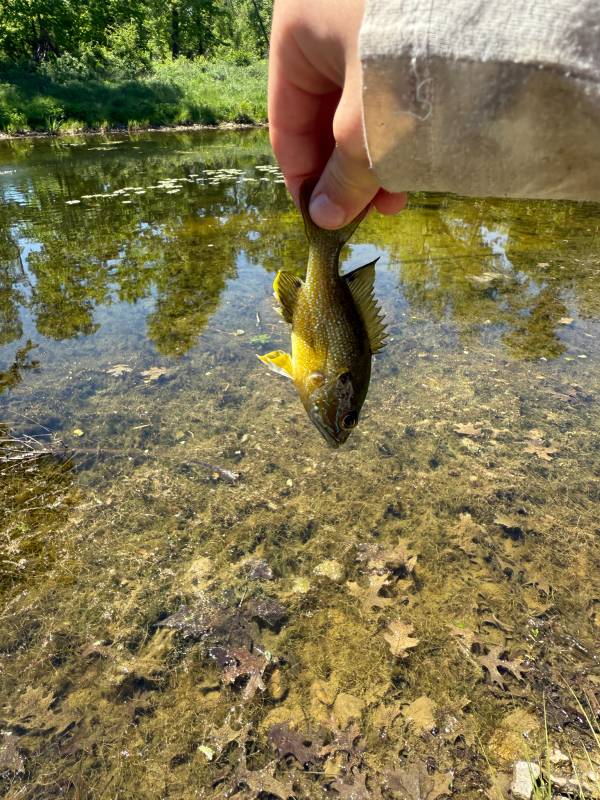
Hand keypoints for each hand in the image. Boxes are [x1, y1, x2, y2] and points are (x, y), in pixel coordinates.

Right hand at [268, 0, 406, 228]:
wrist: (496, 17)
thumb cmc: (412, 57)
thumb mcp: (367, 126)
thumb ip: (343, 176)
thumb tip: (323, 218)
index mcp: (297, 31)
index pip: (286, 122)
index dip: (304, 178)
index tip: (323, 218)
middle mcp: (327, 21)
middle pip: (323, 116)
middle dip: (348, 170)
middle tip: (369, 210)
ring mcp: (367, 24)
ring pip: (358, 105)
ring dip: (375, 155)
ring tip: (397, 194)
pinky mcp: (404, 30)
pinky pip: (387, 88)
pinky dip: (396, 127)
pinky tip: (415, 159)